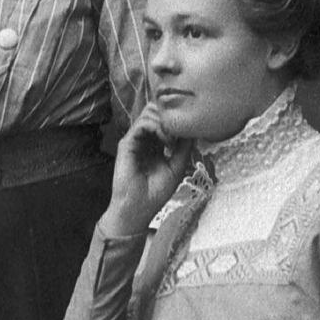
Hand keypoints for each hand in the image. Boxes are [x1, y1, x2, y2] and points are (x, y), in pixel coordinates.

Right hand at [101, 104, 191, 236]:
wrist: (137, 209)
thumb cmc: (154, 193)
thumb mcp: (177, 168)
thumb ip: (184, 148)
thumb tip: (193, 130)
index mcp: (154, 143)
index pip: (162, 118)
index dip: (176, 118)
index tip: (189, 129)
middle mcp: (143, 138)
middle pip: (154, 110)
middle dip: (170, 116)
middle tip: (181, 132)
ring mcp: (134, 140)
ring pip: (148, 113)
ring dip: (166, 122)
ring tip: (173, 141)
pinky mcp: (126, 144)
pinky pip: (142, 124)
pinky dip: (158, 128)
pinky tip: (167, 143)